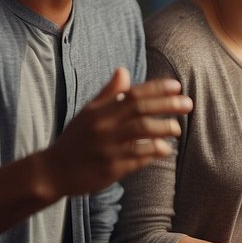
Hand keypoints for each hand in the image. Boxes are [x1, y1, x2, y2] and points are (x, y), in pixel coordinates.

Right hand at [41, 68, 191, 197]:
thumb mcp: (87, 113)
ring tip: (177, 128)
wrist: (53, 171)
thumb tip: (124, 71)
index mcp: (99, 111)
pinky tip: (165, 150)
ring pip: (142, 133)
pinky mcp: (111, 168)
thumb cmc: (74, 140)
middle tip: (188, 103)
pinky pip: (138, 158)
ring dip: (164, 129)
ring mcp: (108, 148)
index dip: (157, 89)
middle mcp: (104, 127)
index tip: (177, 86)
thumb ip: (108, 93)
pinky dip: (153, 152)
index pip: (133, 95)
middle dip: (167, 105)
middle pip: (141, 111)